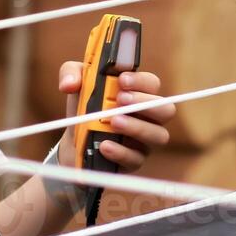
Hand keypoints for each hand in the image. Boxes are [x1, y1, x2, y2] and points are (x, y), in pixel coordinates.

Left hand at [56, 63, 174, 171]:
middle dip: (144, 103)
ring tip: (113, 122)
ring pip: (159, 135)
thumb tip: (69, 84)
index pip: (152, 83)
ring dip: (137, 127)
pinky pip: (136, 158)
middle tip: (120, 100)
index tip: (121, 80)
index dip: (140, 81)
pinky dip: (121, 152)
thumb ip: (71, 74)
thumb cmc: (82, 108)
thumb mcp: (75, 85)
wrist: (73, 142)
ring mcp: (144, 140)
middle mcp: (147, 116)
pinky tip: (104, 146)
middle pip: (166, 109)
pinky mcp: (134, 161)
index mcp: (137, 93)